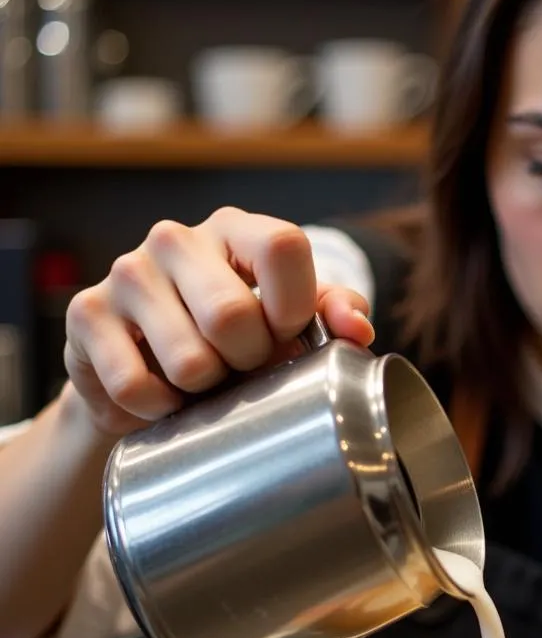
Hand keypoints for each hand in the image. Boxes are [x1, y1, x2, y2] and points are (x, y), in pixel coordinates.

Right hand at [64, 206, 374, 437]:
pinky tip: (166, 397)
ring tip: (205, 380)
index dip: (294, 307)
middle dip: (249, 362)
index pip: (283, 246)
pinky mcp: (86, 316)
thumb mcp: (291, 319)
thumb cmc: (234, 338)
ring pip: (189, 360)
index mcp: (236, 230)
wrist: (147, 369)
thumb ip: (334, 314)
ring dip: (206, 390)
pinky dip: (160, 408)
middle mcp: (176, 239)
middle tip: (242, 367)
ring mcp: (126, 273)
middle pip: (233, 315)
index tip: (288, 336)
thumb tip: (359, 331)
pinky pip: (137, 386)